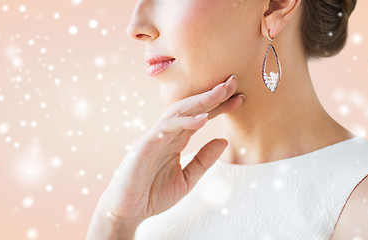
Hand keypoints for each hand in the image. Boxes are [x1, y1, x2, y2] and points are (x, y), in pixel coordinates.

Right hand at [97, 74, 243, 223]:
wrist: (127, 212)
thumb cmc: (153, 195)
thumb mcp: (187, 179)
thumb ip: (203, 160)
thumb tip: (224, 140)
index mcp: (175, 141)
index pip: (200, 117)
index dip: (219, 107)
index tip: (240, 98)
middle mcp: (165, 134)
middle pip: (190, 108)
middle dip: (212, 95)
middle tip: (233, 82)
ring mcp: (153, 137)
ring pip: (178, 111)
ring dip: (200, 101)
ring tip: (220, 92)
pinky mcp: (144, 146)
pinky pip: (165, 128)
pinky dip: (184, 122)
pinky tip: (203, 120)